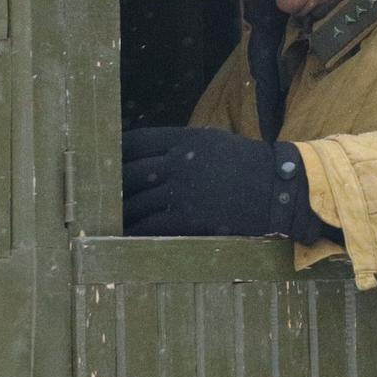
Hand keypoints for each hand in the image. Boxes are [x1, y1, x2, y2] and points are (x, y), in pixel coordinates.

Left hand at [122, 126, 335, 241]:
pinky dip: (133, 232)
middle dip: (111, 188)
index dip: (114, 154)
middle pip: (129, 173)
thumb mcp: (214, 142)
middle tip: (98, 198)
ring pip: (135, 203)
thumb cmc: (246, 165)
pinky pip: (148, 226)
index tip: (104, 164)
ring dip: (120, 214)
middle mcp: (180, 162)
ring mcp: (183, 191)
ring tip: (108, 221)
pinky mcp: (188, 219)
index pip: (134, 142)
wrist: (278, 190)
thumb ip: (180, 146)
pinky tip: (125, 237)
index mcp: (185, 139)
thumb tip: (145, 157)